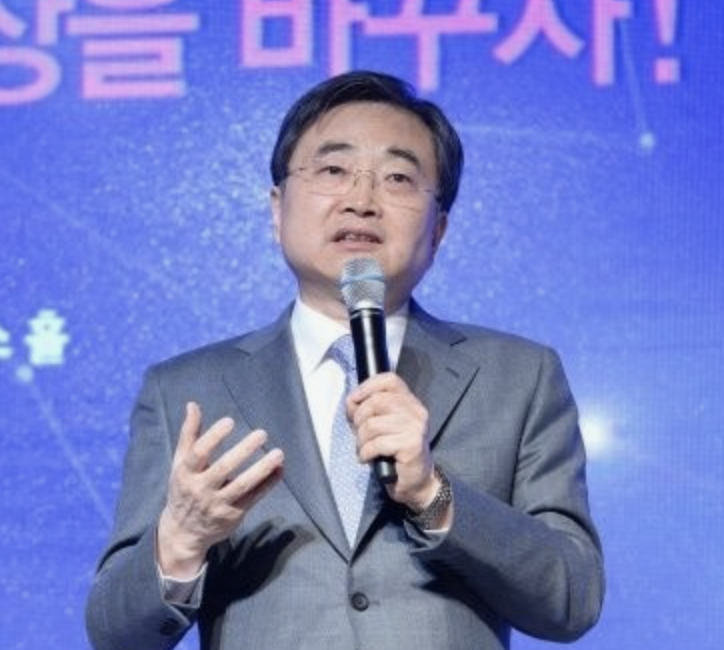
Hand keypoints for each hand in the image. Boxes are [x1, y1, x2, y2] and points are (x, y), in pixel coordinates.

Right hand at [157, 402, 283, 577]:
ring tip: (278, 453)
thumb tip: (192, 405)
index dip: (213, 436)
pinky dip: (268, 484)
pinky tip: (280, 469)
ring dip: (262, 469)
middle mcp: (201, 489)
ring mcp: (218, 504)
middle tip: (262, 433)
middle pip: (224, 468)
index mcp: (186, 473)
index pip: (199, 453)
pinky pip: (254, 497)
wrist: (183, 532)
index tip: (230, 421)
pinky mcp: (233, 515)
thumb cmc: (184, 488)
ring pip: (243, 485)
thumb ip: (189, 434)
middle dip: (244, 450)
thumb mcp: (180, 462)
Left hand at [347, 373, 439, 511]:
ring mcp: (415, 427)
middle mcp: (416, 411)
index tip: (354, 400)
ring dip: (361, 440)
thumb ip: (366, 410)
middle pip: (376, 401)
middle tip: (358, 433)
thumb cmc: (394, 452)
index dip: (368, 386)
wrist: (416, 481)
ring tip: (363, 449)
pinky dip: (365, 452)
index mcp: (410, 402)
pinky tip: (367, 458)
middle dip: (359, 418)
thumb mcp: (380, 426)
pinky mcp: (411, 445)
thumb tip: (351, 402)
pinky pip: (377, 443)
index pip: (390, 380)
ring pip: (373, 424)